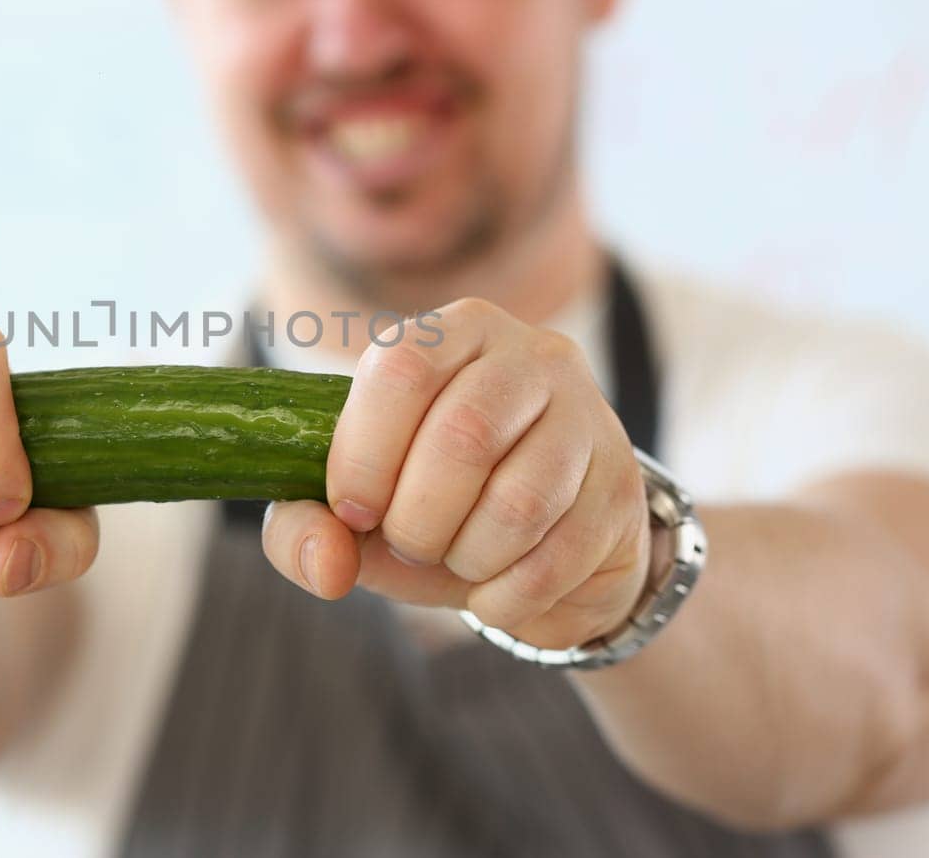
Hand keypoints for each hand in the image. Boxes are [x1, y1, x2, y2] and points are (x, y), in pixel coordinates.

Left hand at [262, 297, 651, 649]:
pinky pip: (558, 557)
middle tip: (410, 543)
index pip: (403, 368)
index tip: (353, 511)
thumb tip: (326, 561)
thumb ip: (306, 529)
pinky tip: (496, 591)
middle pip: (462, 437)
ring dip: (467, 559)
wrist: (547, 551)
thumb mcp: (356, 515)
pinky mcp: (622, 487)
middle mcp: (532, 356)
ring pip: (517, 503)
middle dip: (417, 519)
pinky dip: (508, 596)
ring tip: (458, 561)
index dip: (363, 453)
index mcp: (455, 332)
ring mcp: (590, 417)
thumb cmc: (435, 509)